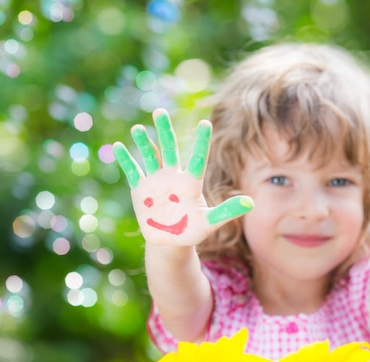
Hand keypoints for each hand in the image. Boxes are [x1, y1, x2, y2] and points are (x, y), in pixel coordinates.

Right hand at [113, 109, 252, 245]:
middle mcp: (173, 176)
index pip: (197, 158)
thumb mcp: (210, 223)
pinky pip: (132, 171)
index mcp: (191, 182)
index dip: (201, 141)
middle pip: (169, 149)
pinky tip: (119, 146)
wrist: (170, 241)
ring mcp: (156, 181)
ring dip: (144, 143)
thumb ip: (227, 211)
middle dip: (164, 131)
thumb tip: (251, 202)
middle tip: (159, 112)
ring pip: (150, 156)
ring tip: (139, 128)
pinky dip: (126, 160)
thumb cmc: (193, 230)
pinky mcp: (141, 190)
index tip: (205, 123)